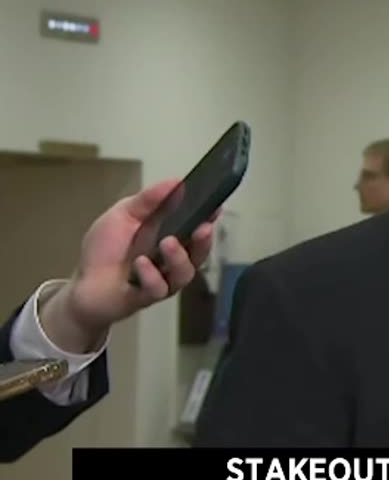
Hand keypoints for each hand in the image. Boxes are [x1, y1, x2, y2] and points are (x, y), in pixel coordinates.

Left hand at [41, 180, 216, 352]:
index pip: (196, 226)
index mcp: (170, 237)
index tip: (216, 206)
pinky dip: (152, 275)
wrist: (81, 285)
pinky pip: (159, 288)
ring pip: (184, 273)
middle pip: (199, 253)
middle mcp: (172, 260)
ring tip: (167, 243)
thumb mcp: (123, 215)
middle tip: (203, 228)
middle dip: (205, 241)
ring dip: (179, 257)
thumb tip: (177, 182)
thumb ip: (148, 200)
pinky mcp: (148, 297)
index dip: (208, 217)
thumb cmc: (105, 249)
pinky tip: (140, 264)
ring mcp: (163, 280)